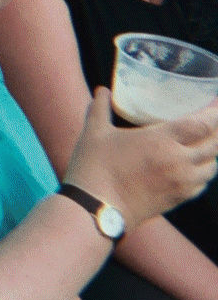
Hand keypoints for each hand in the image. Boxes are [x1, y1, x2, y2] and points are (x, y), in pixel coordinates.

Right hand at [63, 89, 217, 230]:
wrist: (96, 208)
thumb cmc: (94, 167)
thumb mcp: (94, 132)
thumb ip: (100, 108)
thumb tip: (103, 91)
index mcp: (161, 140)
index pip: (203, 124)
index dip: (216, 113)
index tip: (216, 103)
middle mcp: (178, 161)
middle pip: (214, 144)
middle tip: (215, 120)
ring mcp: (181, 182)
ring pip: (212, 166)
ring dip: (213, 152)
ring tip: (208, 142)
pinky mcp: (178, 199)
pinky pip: (203, 183)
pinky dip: (205, 171)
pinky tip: (196, 166)